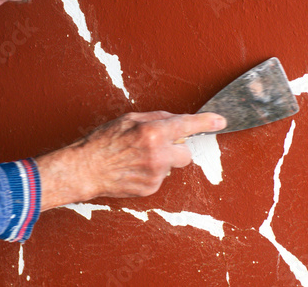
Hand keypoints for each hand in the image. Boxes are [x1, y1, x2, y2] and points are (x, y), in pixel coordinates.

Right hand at [36, 112, 226, 210]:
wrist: (87, 169)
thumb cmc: (103, 142)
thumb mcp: (128, 119)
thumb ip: (156, 118)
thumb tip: (175, 120)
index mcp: (153, 133)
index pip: (188, 125)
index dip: (207, 122)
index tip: (220, 121)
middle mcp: (158, 154)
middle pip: (186, 153)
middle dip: (177, 149)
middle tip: (159, 145)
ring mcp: (156, 174)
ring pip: (172, 166)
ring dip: (163, 161)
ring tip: (138, 158)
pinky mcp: (151, 188)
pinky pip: (161, 177)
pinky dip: (152, 172)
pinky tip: (135, 169)